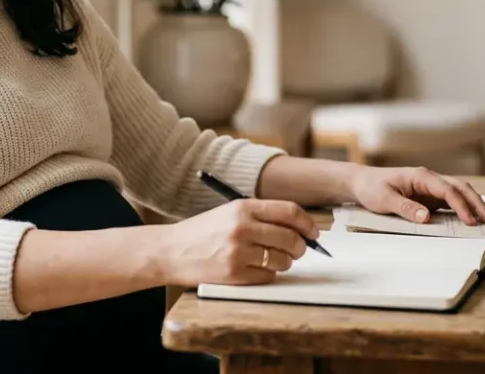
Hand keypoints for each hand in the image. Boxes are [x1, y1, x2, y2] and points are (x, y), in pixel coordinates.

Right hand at [156, 199, 318, 286]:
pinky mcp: (234, 274)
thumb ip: (262, 217)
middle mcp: (242, 227)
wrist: (171, 251)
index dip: (307, 224)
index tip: (313, 232)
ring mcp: (238, 252)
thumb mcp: (230, 212)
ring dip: (284, 263)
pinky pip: (268, 277)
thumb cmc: (203, 232)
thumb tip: (300, 229)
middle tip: (298, 250)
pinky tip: (255, 268)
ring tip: (272, 259)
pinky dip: (268, 275)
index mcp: (243, 207)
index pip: (290, 212)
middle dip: (301, 247)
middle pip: (291, 238)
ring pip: (282, 260)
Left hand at [349, 166, 484, 224]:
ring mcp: (431, 187)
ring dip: (475, 204)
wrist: (362, 182)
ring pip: (460, 192)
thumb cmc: (371, 188)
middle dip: (477, 203)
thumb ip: (405, 208)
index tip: (470, 221)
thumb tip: (426, 218)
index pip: (447, 190)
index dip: (461, 205)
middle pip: (460, 188)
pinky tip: (475, 216)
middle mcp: (430, 179)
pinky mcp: (430, 196)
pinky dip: (465, 207)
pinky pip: (452, 200)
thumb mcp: (384, 200)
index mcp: (421, 176)